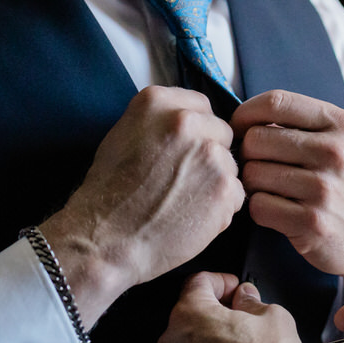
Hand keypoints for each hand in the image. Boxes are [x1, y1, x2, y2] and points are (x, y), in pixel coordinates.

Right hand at [40, 86, 242, 324]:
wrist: (106, 239)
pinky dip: (222, 208)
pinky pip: (237, 193)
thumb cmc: (108, 194)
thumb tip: (190, 123)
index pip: (201, 106)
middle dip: (208, 155)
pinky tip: (193, 217)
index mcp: (157, 102)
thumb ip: (158, 122)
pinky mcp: (225, 186)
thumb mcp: (122, 136)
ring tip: (184, 202)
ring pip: (230, 164)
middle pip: (220, 133)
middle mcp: (186, 121)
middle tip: (182, 180)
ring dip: (216, 182)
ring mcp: (209, 153)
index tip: (183, 151)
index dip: (196, 131)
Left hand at [158, 272, 306, 342]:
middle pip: (191, 314)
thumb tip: (244, 298)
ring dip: (209, 339)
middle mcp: (172, 341)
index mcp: (190, 314)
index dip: (221, 281)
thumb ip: (253, 301)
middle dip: (215, 312)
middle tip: (242, 318)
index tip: (235, 289)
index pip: (198, 282)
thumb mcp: (274, 318)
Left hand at [232, 90, 343, 293]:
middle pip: (256, 140)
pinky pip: (258, 206)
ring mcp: (325, 188)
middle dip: (249, 156)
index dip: (245, 114)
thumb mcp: (340, 142)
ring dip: (254, 186)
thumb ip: (299, 125)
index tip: (240, 130)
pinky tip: (280, 213)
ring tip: (275, 193)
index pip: (275, 101)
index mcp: (339, 124)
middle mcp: (334, 152)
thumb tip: (241, 121)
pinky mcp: (313, 222)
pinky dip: (261, 211)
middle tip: (262, 170)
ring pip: (252, 174)